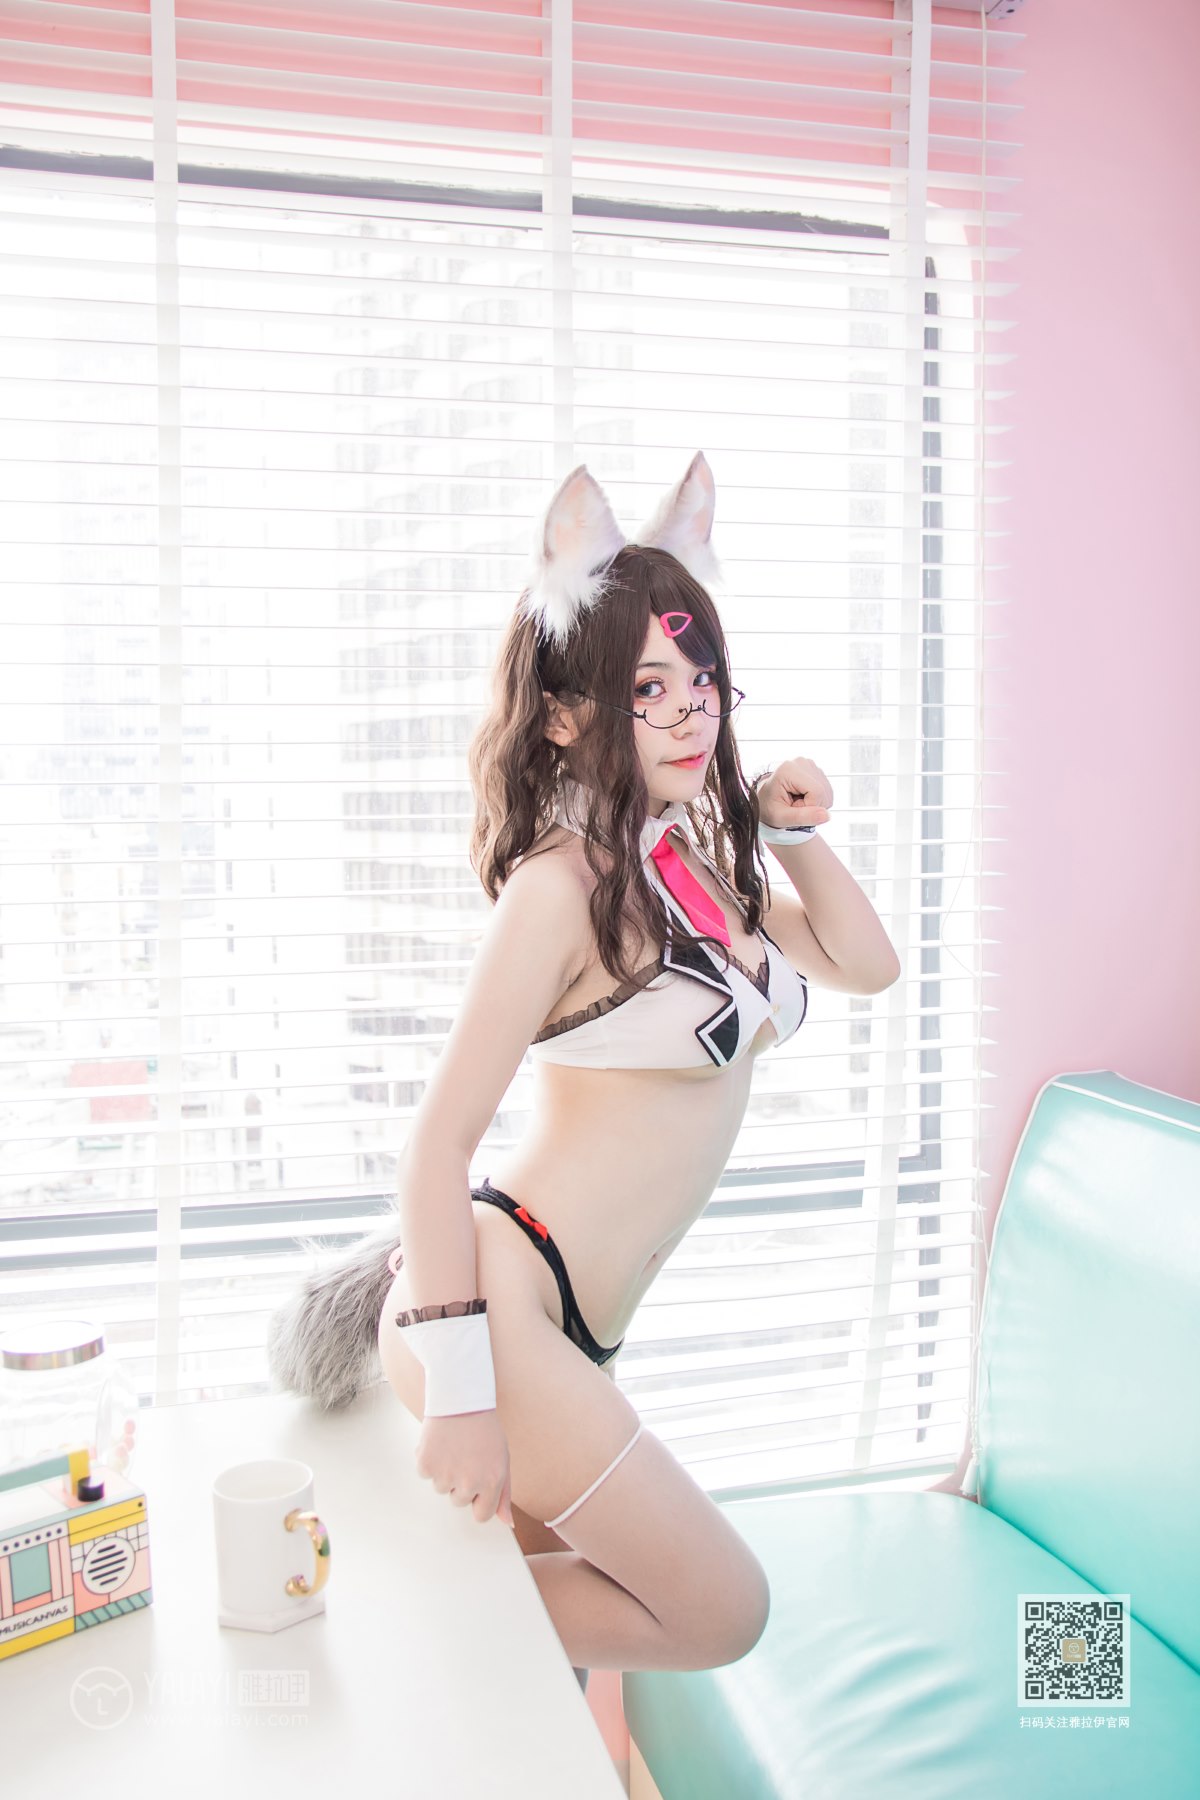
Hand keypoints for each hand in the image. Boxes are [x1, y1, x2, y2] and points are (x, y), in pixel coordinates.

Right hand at [415, 1410, 514, 1526]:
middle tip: (466, 1456)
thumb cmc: (484, 1428)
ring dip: (444, 1471)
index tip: (476, 1484)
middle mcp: (469, 1482)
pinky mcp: (426, 1466)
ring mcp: (446, 1475)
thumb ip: (504, 1493)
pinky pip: (426, 1474)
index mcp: (492, 1482)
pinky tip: (439, 1443)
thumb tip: (507, 1522)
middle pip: (459, 1501)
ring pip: (441, 1488)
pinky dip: (429, 1461)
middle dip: (460, 1483)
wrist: (460, 1399)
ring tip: (453, 1446)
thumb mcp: (502, 1459)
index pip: (482, 1515)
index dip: (478, 1500)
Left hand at [755, 757, 833, 829]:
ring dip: (815, 804)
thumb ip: (803, 817)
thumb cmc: (768, 807)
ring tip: (796, 802)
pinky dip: (817, 800)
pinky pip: (826, 791)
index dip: (809, 806)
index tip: (792, 808)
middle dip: (812, 806)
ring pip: (827, 793)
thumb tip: (826, 815)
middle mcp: (801, 762)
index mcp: (789, 769)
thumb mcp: (781, 817)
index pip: (816, 792)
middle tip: (794, 806)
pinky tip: (803, 798)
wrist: (764, 799)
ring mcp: (809, 765)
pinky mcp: (815, 770)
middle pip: (823, 791)